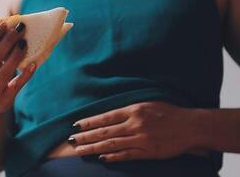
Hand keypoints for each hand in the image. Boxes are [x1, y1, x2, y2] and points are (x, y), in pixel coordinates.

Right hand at [0, 22, 35, 118]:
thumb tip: (4, 23)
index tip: (3, 24)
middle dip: (8, 41)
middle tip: (20, 28)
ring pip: (6, 71)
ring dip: (16, 55)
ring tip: (24, 42)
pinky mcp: (4, 100)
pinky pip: (17, 85)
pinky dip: (26, 74)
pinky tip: (33, 63)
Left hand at [69, 102, 202, 161]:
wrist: (190, 125)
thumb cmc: (168, 112)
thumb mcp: (147, 103)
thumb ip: (128, 110)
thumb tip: (109, 116)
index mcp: (134, 110)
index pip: (105, 117)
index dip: (89, 122)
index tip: (76, 125)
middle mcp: (134, 124)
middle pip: (104, 131)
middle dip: (86, 136)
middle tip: (71, 140)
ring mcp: (141, 139)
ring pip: (112, 144)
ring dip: (94, 148)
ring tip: (80, 150)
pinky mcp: (148, 152)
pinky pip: (127, 155)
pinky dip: (113, 157)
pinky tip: (101, 158)